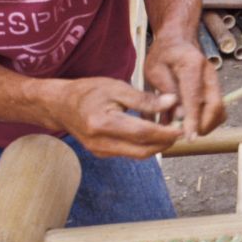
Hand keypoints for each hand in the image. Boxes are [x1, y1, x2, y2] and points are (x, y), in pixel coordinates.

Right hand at [50, 77, 183, 157]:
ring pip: (137, 155)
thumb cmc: (88, 91)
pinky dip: (144, 146)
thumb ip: (144, 98)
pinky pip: (128, 153)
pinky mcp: (101, 153)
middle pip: (142, 150)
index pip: (142, 133)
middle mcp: (101, 142)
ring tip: (170, 132)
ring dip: (156, 146)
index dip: (165, 132)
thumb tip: (172, 102)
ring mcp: (100, 151)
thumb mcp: (116, 87)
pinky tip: (153, 134)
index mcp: (103, 123)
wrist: (60, 105)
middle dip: (164, 143)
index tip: (181, 127)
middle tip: (180, 132)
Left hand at [144, 35, 225, 139]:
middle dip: (203, 126)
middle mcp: (210, 74)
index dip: (193, 119)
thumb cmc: (164, 54)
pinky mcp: (215, 89)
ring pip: (220, 110)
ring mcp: (216, 81)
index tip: (189, 137)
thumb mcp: (155, 70)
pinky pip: (217, 109)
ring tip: (188, 130)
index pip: (196, 98)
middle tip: (187, 135)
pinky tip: (192, 122)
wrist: (178, 40)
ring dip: (206, 125)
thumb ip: (166, 91)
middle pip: (216, 106)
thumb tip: (178, 115)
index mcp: (193, 66)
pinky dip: (208, 120)